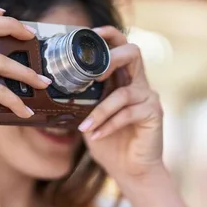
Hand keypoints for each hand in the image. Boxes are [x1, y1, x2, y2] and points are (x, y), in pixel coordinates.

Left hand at [79, 26, 164, 188]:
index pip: (121, 46)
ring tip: (84, 127)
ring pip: (125, 92)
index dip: (108, 35)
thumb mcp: (90, 117)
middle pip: (134, 53)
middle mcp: (139, 83)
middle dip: (111, 58)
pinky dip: (108, 125)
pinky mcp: (154, 114)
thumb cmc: (109, 142)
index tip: (88, 34)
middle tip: (93, 75)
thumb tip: (52, 87)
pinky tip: (95, 136)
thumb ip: (82, 100)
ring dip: (100, 111)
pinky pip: (128, 113)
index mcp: (124, 79)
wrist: (132, 171)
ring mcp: (149, 98)